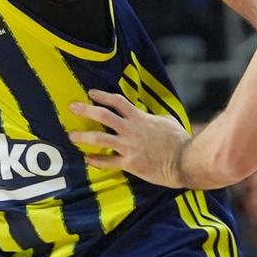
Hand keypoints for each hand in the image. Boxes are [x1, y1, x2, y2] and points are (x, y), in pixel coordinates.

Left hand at [69, 91, 191, 186]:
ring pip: (100, 139)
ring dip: (84, 136)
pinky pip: (108, 162)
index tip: (90, 93)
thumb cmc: (179, 140)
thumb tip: (149, 115)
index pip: (118, 101)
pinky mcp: (130, 164)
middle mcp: (131, 130)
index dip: (102, 95)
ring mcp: (129, 147)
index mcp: (140, 118)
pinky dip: (96, 160)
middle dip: (86, 109)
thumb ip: (153, 117)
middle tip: (72, 106)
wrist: (185, 161)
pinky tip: (87, 158)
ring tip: (71, 135)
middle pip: (104, 115)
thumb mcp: (167, 121)